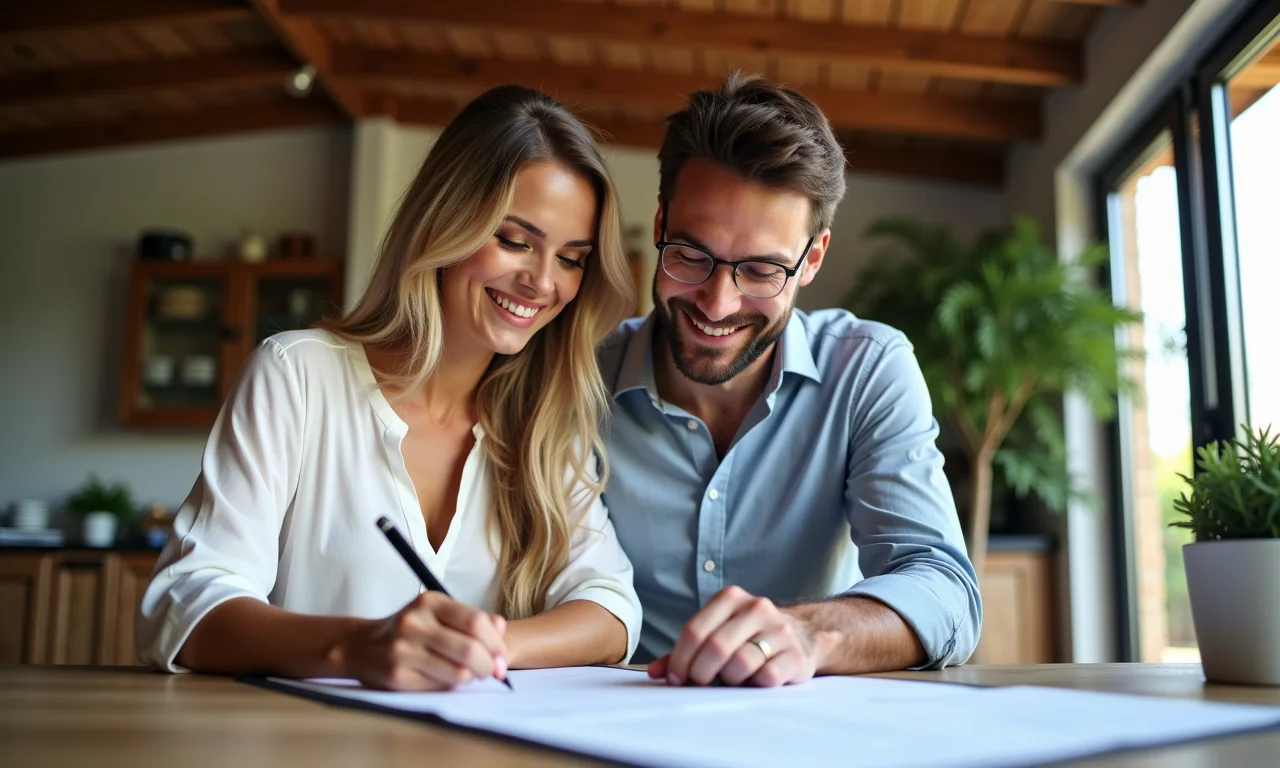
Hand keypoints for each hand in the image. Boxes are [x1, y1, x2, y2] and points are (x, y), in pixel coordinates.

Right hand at [330, 592, 507, 690]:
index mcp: (429, 601)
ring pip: (458, 673)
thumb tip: (501, 627)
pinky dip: (451, 686)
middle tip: (493, 671)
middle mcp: (414, 623)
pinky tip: (446, 678)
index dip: (496, 643)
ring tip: (468, 673)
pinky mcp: (397, 676)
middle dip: (489, 665)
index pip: (475, 622)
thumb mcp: (438, 613)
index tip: (502, 656)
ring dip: (471, 677)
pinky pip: (440, 687)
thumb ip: (471, 619)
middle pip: (469, 650)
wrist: (362, 645)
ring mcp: (403, 650)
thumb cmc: (410, 629)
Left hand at [648, 586, 832, 686]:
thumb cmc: (749, 638)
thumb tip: (656, 672)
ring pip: (740, 662)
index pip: (695, 630)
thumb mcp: (718, 634)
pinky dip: (753, 685)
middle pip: (715, 646)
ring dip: (727, 680)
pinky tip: (752, 682)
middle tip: (698, 685)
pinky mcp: (796, 655)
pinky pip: (766, 677)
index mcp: (731, 598)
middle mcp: (756, 607)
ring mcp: (779, 630)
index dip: (680, 659)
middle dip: (700, 673)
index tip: (675, 678)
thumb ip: (687, 651)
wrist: (803, 636)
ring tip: (729, 680)